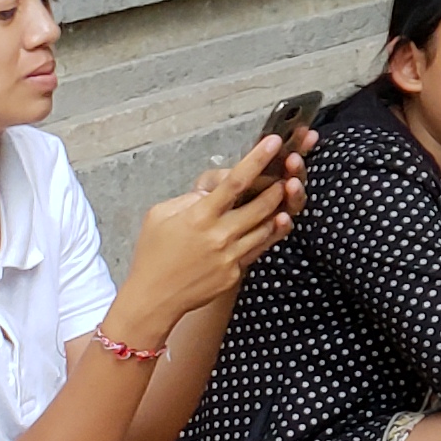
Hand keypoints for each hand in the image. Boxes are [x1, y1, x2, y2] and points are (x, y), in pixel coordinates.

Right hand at [116, 128, 302, 329]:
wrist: (154, 298)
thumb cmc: (153, 254)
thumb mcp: (159, 215)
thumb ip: (187, 200)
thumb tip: (210, 193)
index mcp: (199, 216)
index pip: (235, 181)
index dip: (257, 159)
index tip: (273, 143)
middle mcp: (219, 235)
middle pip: (261, 205)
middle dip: (278, 186)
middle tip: (287, 173)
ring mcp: (230, 256)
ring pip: (266, 227)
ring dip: (277, 209)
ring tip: (284, 195)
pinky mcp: (235, 272)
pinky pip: (260, 248)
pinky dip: (271, 233)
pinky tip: (277, 223)